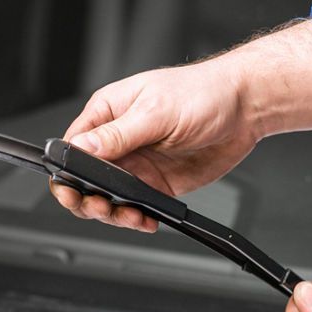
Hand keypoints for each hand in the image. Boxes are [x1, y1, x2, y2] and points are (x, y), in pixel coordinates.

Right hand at [52, 19, 311, 230]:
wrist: (245, 108)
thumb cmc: (203, 92)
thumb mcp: (156, 112)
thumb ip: (117, 135)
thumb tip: (80, 148)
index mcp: (108, 113)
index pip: (72, 147)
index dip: (66, 171)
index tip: (75, 188)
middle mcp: (118, 141)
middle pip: (83, 179)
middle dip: (85, 198)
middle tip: (99, 206)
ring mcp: (137, 164)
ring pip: (107, 198)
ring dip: (111, 213)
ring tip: (127, 215)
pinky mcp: (156, 183)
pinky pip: (135, 207)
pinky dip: (136, 218)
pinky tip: (145, 219)